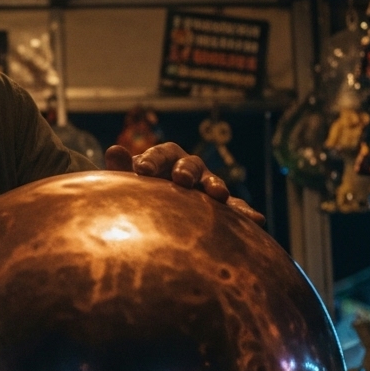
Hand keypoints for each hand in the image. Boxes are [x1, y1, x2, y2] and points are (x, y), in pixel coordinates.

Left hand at [105, 142, 264, 224]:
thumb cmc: (139, 193)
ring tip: (219, 195)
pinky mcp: (220, 208)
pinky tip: (256, 221)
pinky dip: (244, 213)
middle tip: (181, 178)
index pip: (159, 155)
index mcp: (165, 159)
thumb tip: (113, 149)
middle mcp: (188, 169)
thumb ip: (121, 170)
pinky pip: (235, 209)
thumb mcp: (127, 183)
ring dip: (216, 187)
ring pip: (213, 184)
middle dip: (186, 170)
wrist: (154, 213)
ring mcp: (206, 187)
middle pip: (190, 165)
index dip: (151, 160)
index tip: (141, 170)